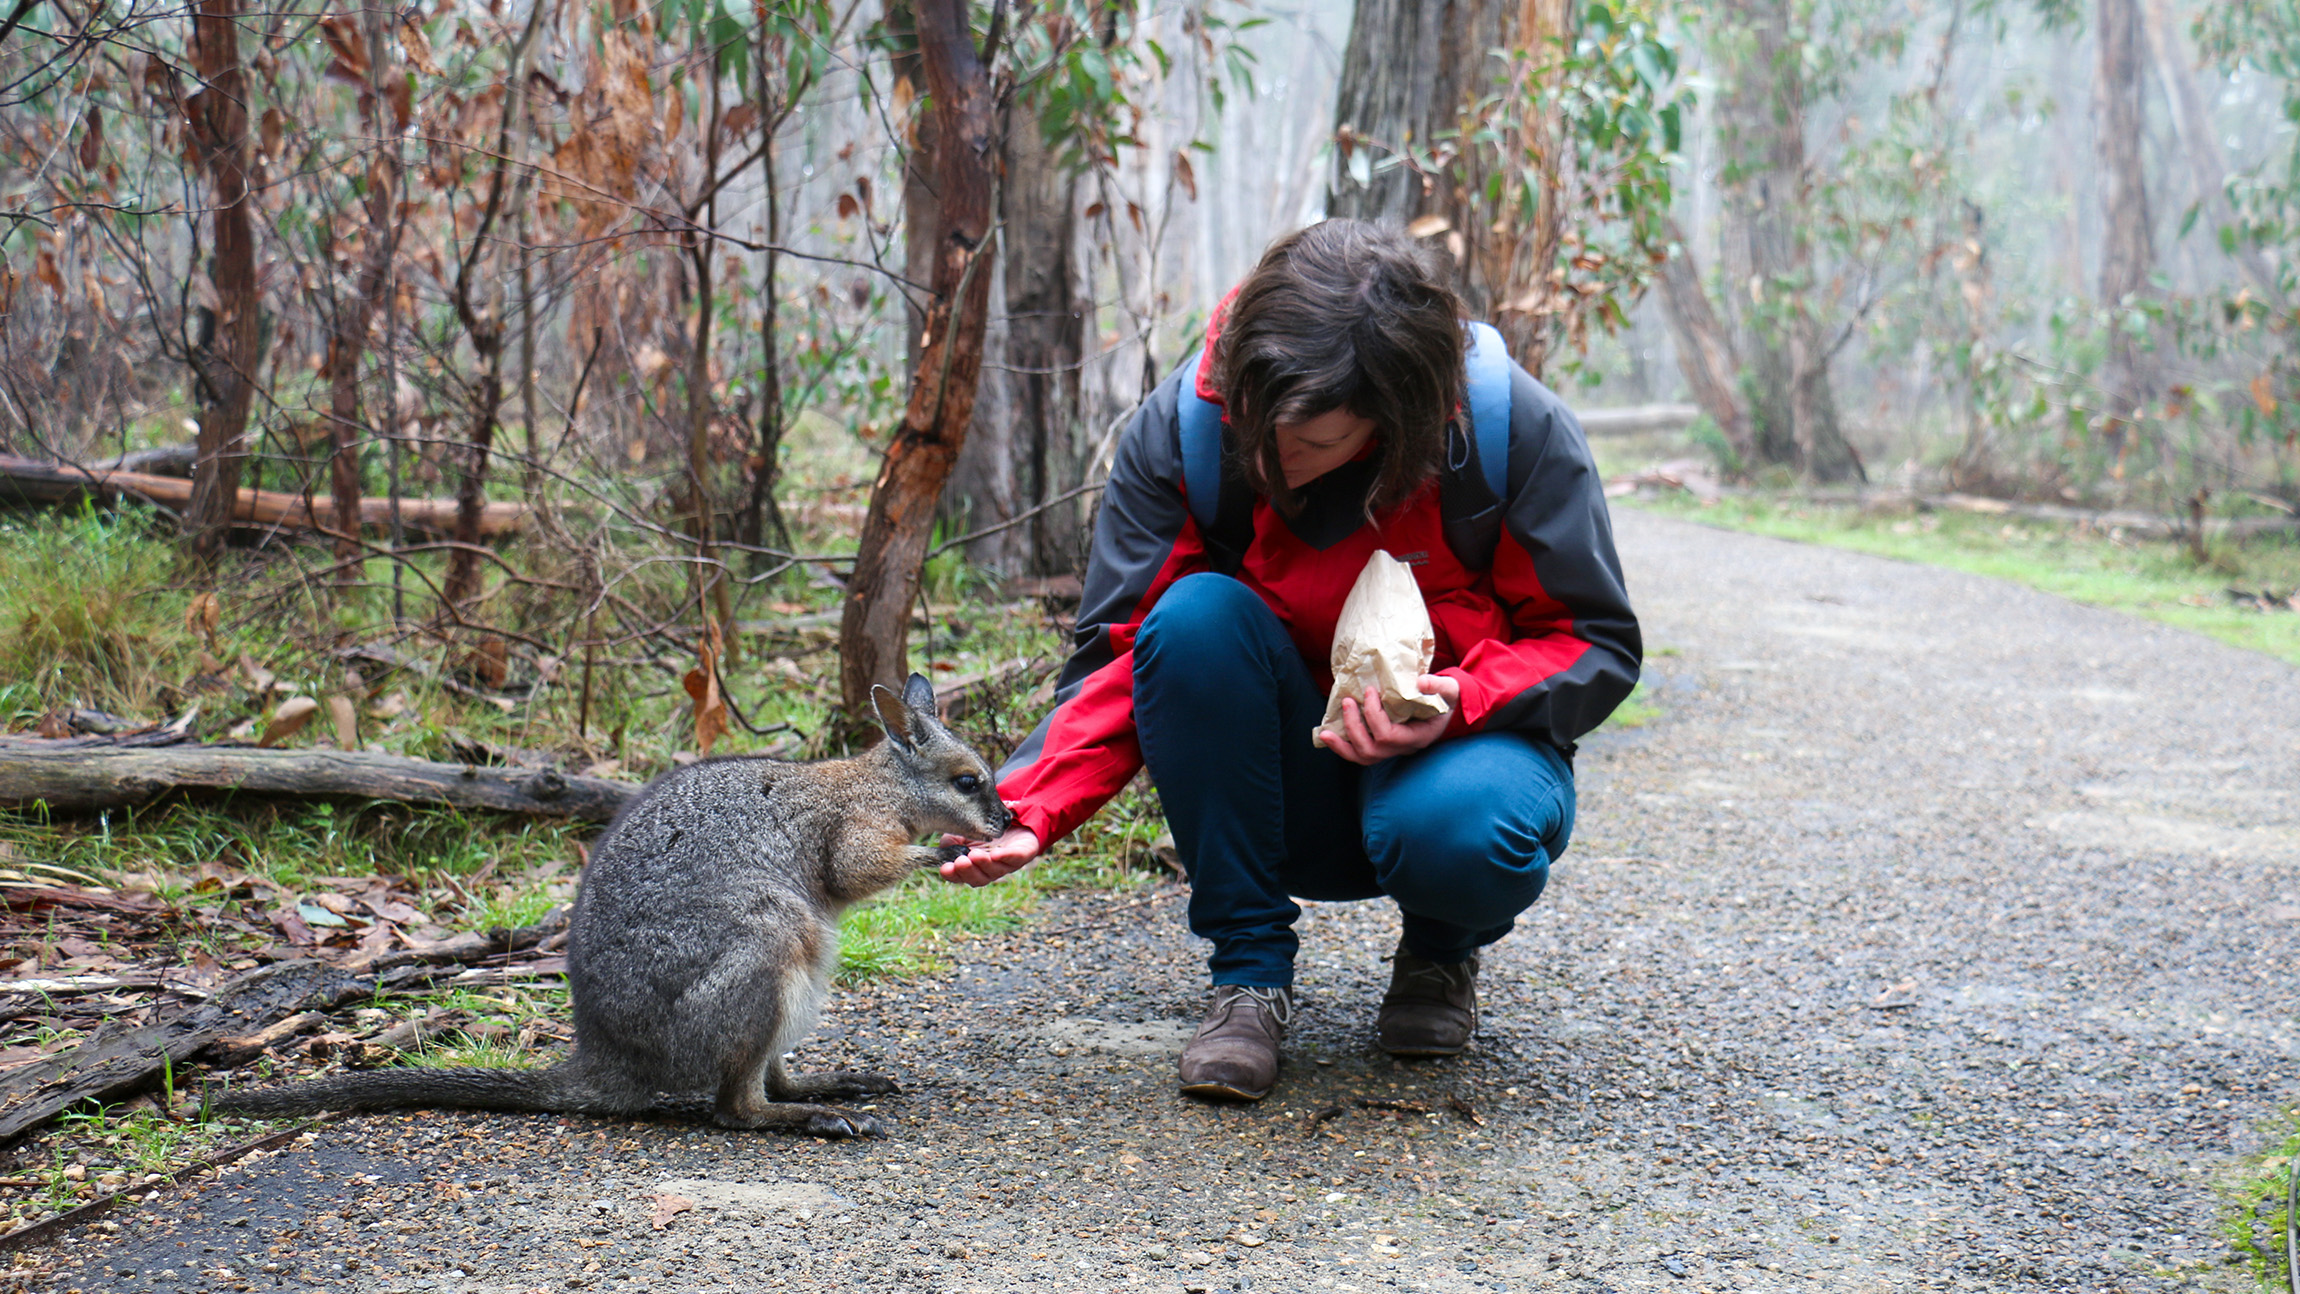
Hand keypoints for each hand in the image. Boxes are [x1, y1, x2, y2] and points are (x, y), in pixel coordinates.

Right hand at [938, 826, 1040, 887]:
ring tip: (975, 855)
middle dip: (968, 871)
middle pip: (978, 878)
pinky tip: (996, 854)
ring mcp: (1007, 864)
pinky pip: (1015, 858)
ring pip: (995, 870)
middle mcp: (990, 870)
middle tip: (960, 862)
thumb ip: (951, 840)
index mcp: (974, 867)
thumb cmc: (985, 831)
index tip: (945, 869)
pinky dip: (1006, 856)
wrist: (1014, 819)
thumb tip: (944, 846)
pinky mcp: (1023, 854)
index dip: (953, 875)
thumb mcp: (963, 833)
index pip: (961, 877)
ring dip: (984, 864)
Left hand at [1314, 675, 1459, 765]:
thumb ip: (1438, 686)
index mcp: (1419, 736)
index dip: (1374, 715)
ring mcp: (1393, 749)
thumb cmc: (1448, 699)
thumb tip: (1421, 682)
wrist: (1449, 709)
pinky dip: (1343, 747)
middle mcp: (1404, 748)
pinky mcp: (1384, 745)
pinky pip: (1361, 754)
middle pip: (1372, 751)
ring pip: (1364, 758)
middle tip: (1348, 701)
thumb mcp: (1450, 689)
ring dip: (1342, 745)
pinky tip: (1329, 735)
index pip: (1389, 736)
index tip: (1370, 691)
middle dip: (1354, 727)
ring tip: (1326, 731)